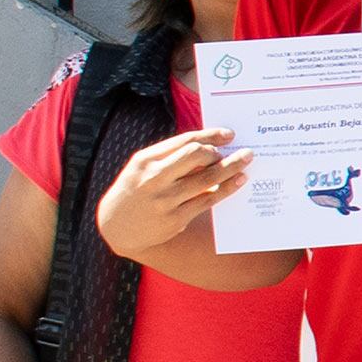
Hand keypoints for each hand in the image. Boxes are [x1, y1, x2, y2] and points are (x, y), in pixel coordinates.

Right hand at [95, 128, 248, 259]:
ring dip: (231, 168)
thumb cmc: (137, 190)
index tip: (229, 134)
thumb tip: (210, 146)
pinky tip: (238, 181)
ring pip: (207, 179)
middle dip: (221, 152)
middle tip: (241, 151)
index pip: (184, 141)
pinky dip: (226, 189)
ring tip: (246, 161)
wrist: (116, 227)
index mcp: (145, 160)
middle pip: (196, 156)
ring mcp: (165, 199)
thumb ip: (171, 156)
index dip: (210, 136)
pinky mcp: (175, 219)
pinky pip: (208, 200)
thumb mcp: (144, 168)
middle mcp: (154, 178)